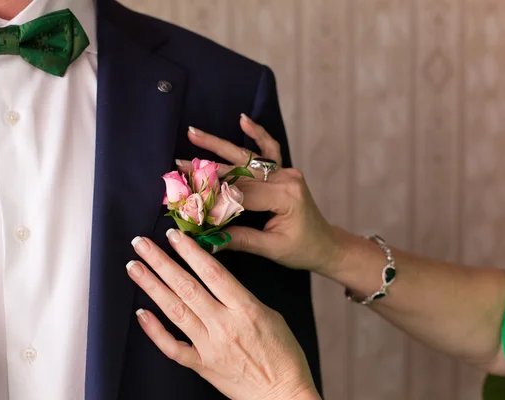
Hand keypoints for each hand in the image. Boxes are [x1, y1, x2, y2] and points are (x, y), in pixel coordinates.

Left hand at [127, 230, 320, 399]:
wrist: (284, 395)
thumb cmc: (284, 355)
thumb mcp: (271, 316)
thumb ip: (242, 298)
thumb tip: (217, 283)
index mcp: (245, 309)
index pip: (212, 272)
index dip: (190, 251)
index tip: (173, 235)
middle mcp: (224, 325)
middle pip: (186, 287)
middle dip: (161, 261)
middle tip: (141, 243)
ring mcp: (210, 347)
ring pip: (174, 311)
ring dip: (151, 286)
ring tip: (134, 267)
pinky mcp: (202, 366)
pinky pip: (172, 347)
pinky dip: (154, 330)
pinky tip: (141, 313)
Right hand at [178, 114, 347, 273]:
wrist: (326, 244)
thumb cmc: (303, 249)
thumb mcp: (271, 249)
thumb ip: (240, 239)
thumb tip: (207, 239)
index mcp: (284, 196)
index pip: (240, 194)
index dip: (213, 198)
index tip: (187, 199)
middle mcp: (285, 178)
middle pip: (238, 171)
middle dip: (206, 169)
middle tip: (178, 165)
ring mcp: (285, 171)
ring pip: (246, 156)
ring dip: (218, 144)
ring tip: (192, 132)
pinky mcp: (284, 171)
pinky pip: (269, 148)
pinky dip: (256, 132)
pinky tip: (242, 119)